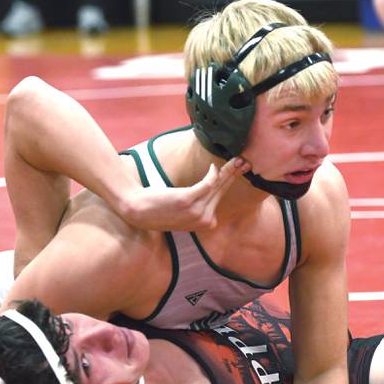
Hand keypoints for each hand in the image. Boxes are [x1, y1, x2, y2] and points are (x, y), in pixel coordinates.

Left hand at [120, 157, 249, 231]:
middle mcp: (204, 220)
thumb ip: (198, 203)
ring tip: (238, 160)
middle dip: (234, 175)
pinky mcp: (188, 200)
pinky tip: (213, 166)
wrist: (138, 211)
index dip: (229, 183)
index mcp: (206, 223)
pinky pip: (208, 184)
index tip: (237, 170)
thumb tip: (210, 187)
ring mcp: (197, 212)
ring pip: (217, 187)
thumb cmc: (159, 209)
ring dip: (229, 171)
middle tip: (245, 161)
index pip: (220, 199)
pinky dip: (213, 173)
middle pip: (222, 191)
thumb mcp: (183, 209)